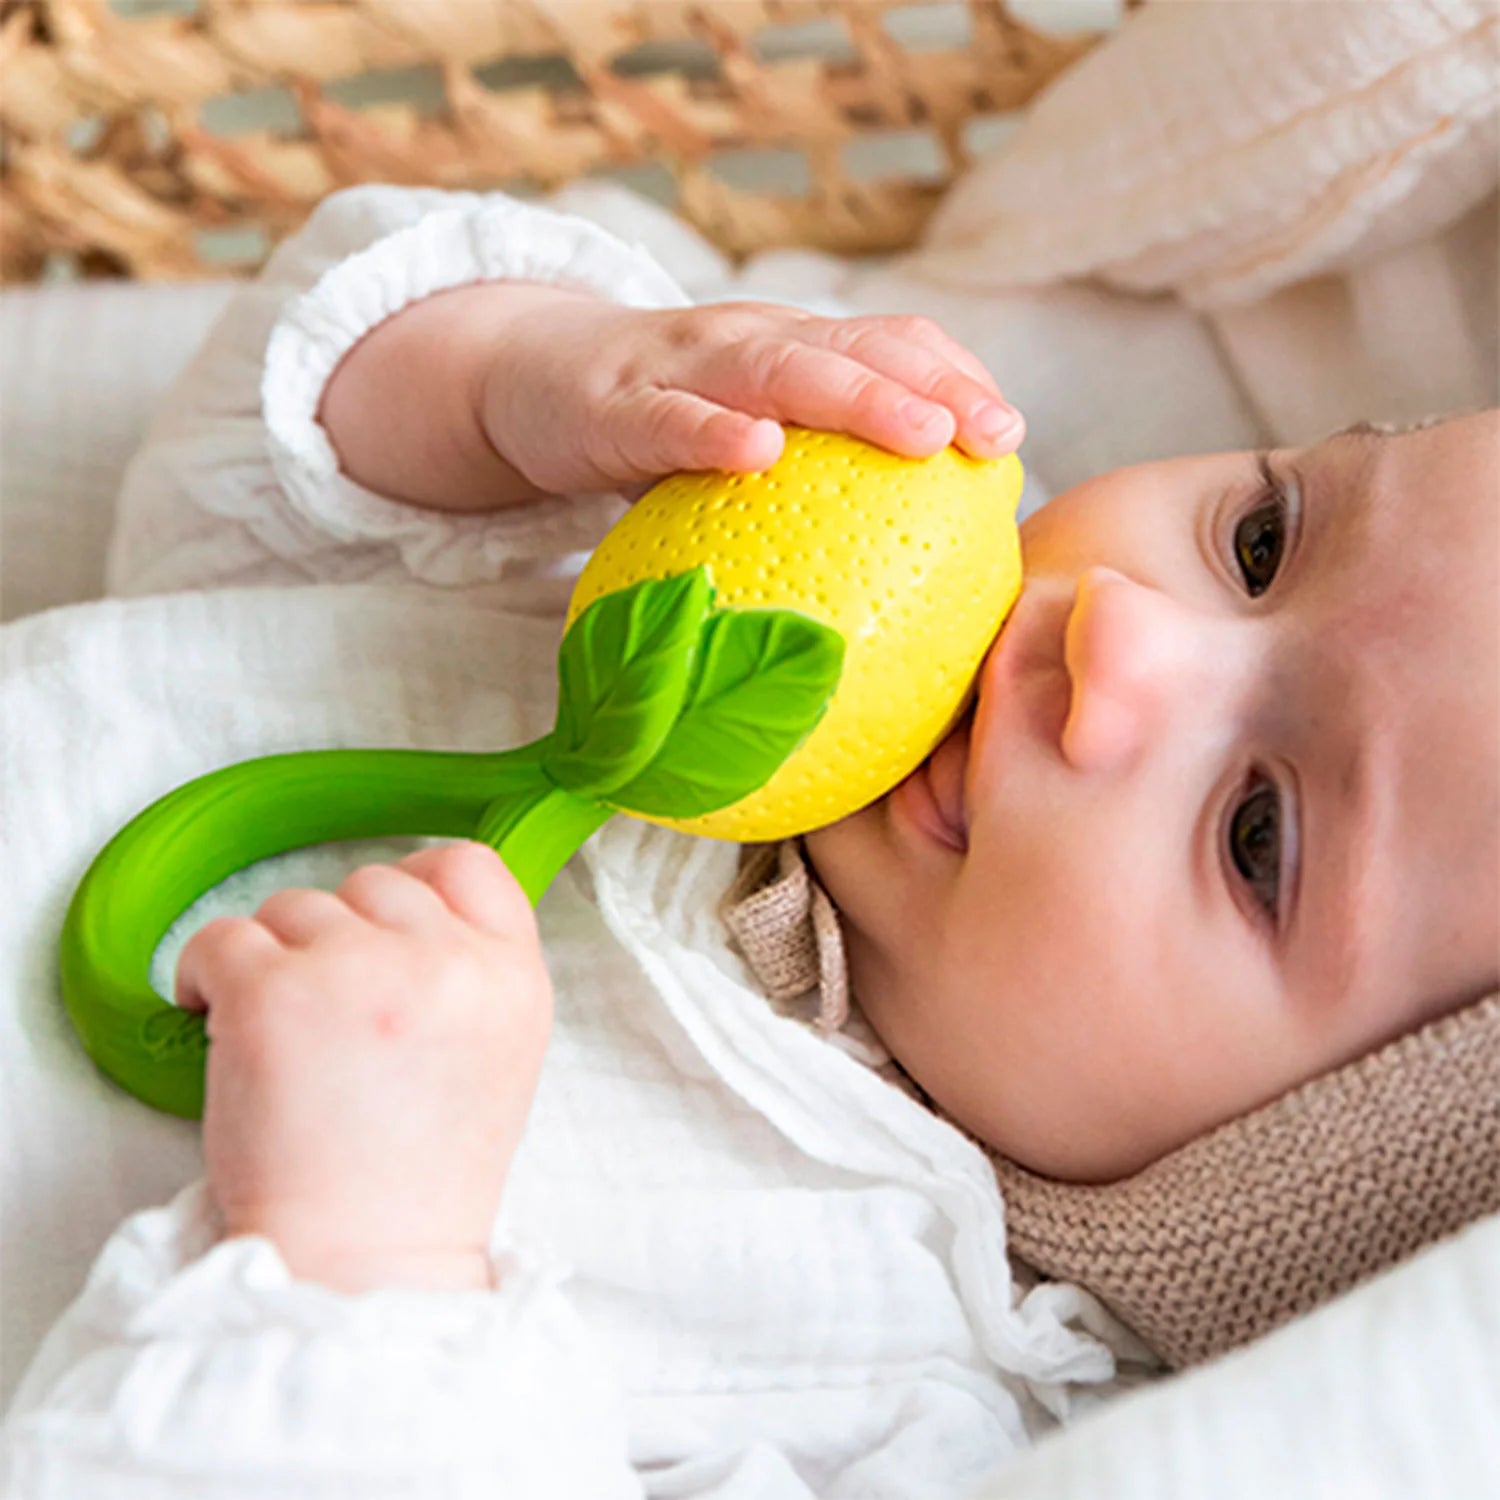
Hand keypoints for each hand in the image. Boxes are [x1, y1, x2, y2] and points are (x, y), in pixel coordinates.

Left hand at [175, 842, 550, 1292]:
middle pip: (374, 883)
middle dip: (340, 936)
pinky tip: (219, 1023)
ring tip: (281, 1036)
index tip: (379, 926)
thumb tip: (403, 916)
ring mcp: (359, 970)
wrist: (362, 1266)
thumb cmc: (419, 1179)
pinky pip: (220, 936)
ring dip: (275, 958)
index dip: (417, 882)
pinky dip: (206, 973)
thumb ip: (471, 974)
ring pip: (295, 905)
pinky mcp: (273, 993)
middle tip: (326, 1013)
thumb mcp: (499, 1057)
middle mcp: (446, 962)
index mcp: (512, 978)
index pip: (468, 864)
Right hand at [480, 290, 1024, 499]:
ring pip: (776, 368)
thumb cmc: (659, 421)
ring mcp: (681, 365)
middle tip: (995, 433)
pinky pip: (666, 416)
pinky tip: (757, 452)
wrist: (528, 376)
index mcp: (789, 348)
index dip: (952, 376)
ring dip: (854, 394)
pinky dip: (712, 429)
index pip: (886, 342)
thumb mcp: (743, 432)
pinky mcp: (613, 401)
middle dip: (931, 386)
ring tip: (920, 432)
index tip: (1010, 434)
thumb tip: (894, 566)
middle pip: (852, 348)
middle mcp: (748, 342)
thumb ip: (810, 476)